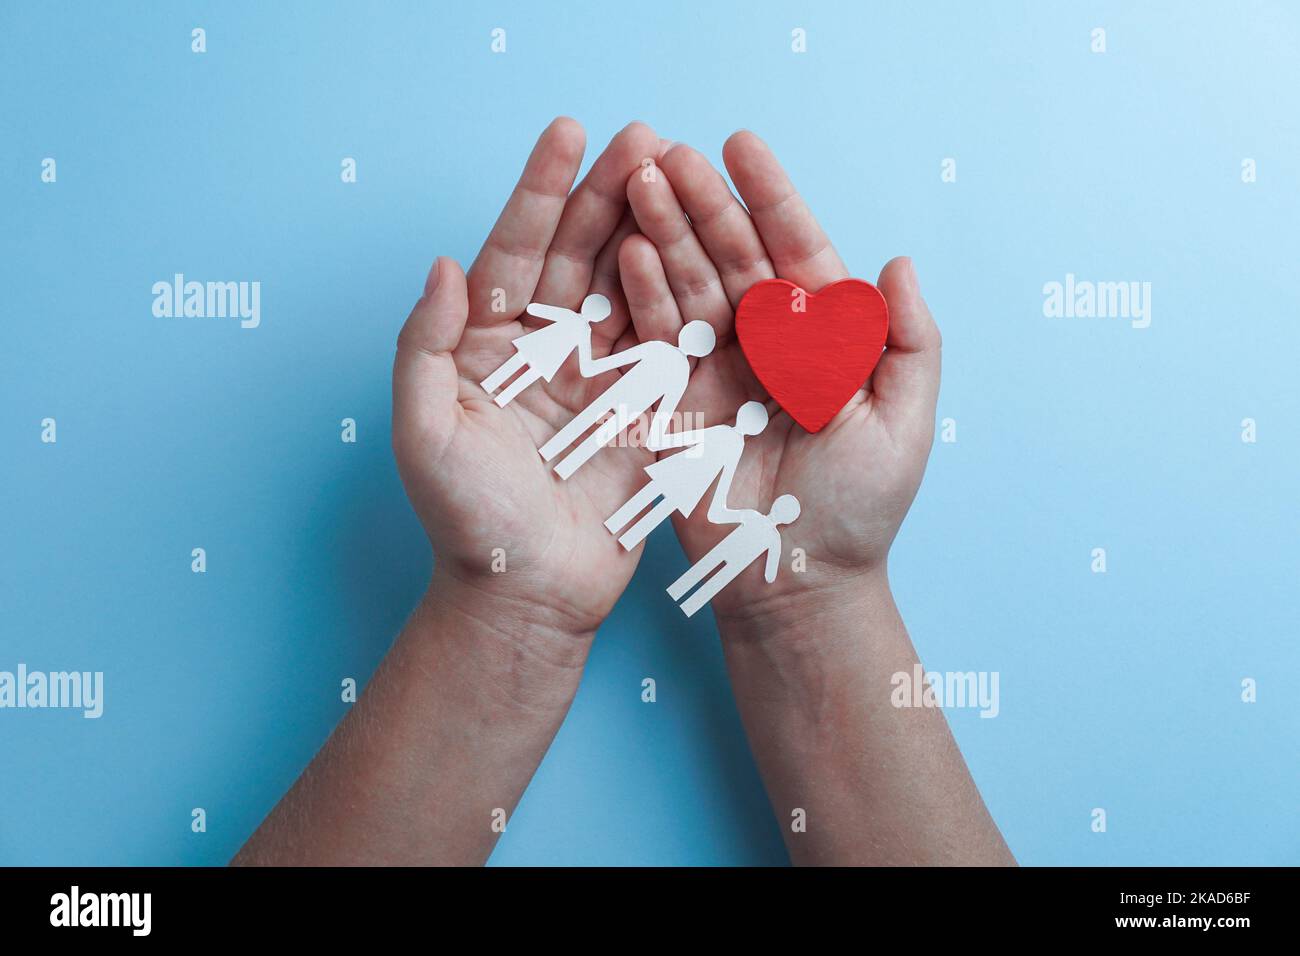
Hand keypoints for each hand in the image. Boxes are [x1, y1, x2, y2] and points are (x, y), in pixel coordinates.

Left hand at [393, 118, 661, 642]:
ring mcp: (601, 378)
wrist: (527, 597)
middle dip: (611, 195)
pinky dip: (688, 300)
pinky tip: (706, 252)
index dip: (540, 192)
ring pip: (631, 289)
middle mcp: (545, 350)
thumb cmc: (464, 521)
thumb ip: (424, 345)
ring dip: (655, 232)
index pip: (515, 252)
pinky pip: (671, 346)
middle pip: (581, 257)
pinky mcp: (647, 412)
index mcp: (488, 344)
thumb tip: (444, 264)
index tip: (568, 133)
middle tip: (645, 137)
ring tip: (682, 174)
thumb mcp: (423, 431)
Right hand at [619, 131, 940, 622]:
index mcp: (820, 337)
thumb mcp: (903, 424)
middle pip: (731, 256)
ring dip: (662, 232)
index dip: (770, 199)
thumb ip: (909, 342)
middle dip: (701, 202)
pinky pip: (652, 339)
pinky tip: (623, 250)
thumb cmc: (860, 508)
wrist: (797, 583)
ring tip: (639, 180)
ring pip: (687, 285)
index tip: (741, 146)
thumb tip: (898, 262)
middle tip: (668, 150)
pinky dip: (638, 295)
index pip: (794, 252)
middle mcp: (764, 342)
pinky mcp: (672, 401)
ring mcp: (714, 368)